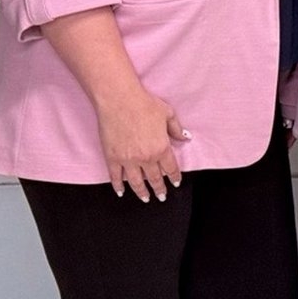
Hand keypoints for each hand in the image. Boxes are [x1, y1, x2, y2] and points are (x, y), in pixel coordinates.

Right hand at [96, 84, 185, 200]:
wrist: (119, 100)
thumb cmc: (144, 104)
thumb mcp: (168, 114)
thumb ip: (176, 129)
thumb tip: (185, 137)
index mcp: (161, 148)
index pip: (170, 168)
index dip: (174, 177)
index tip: (175, 183)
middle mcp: (145, 157)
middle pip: (154, 178)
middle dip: (159, 189)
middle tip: (161, 196)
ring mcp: (128, 160)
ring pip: (136, 182)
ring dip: (141, 192)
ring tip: (145, 199)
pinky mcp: (112, 158)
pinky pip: (115, 177)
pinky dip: (118, 186)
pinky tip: (121, 191)